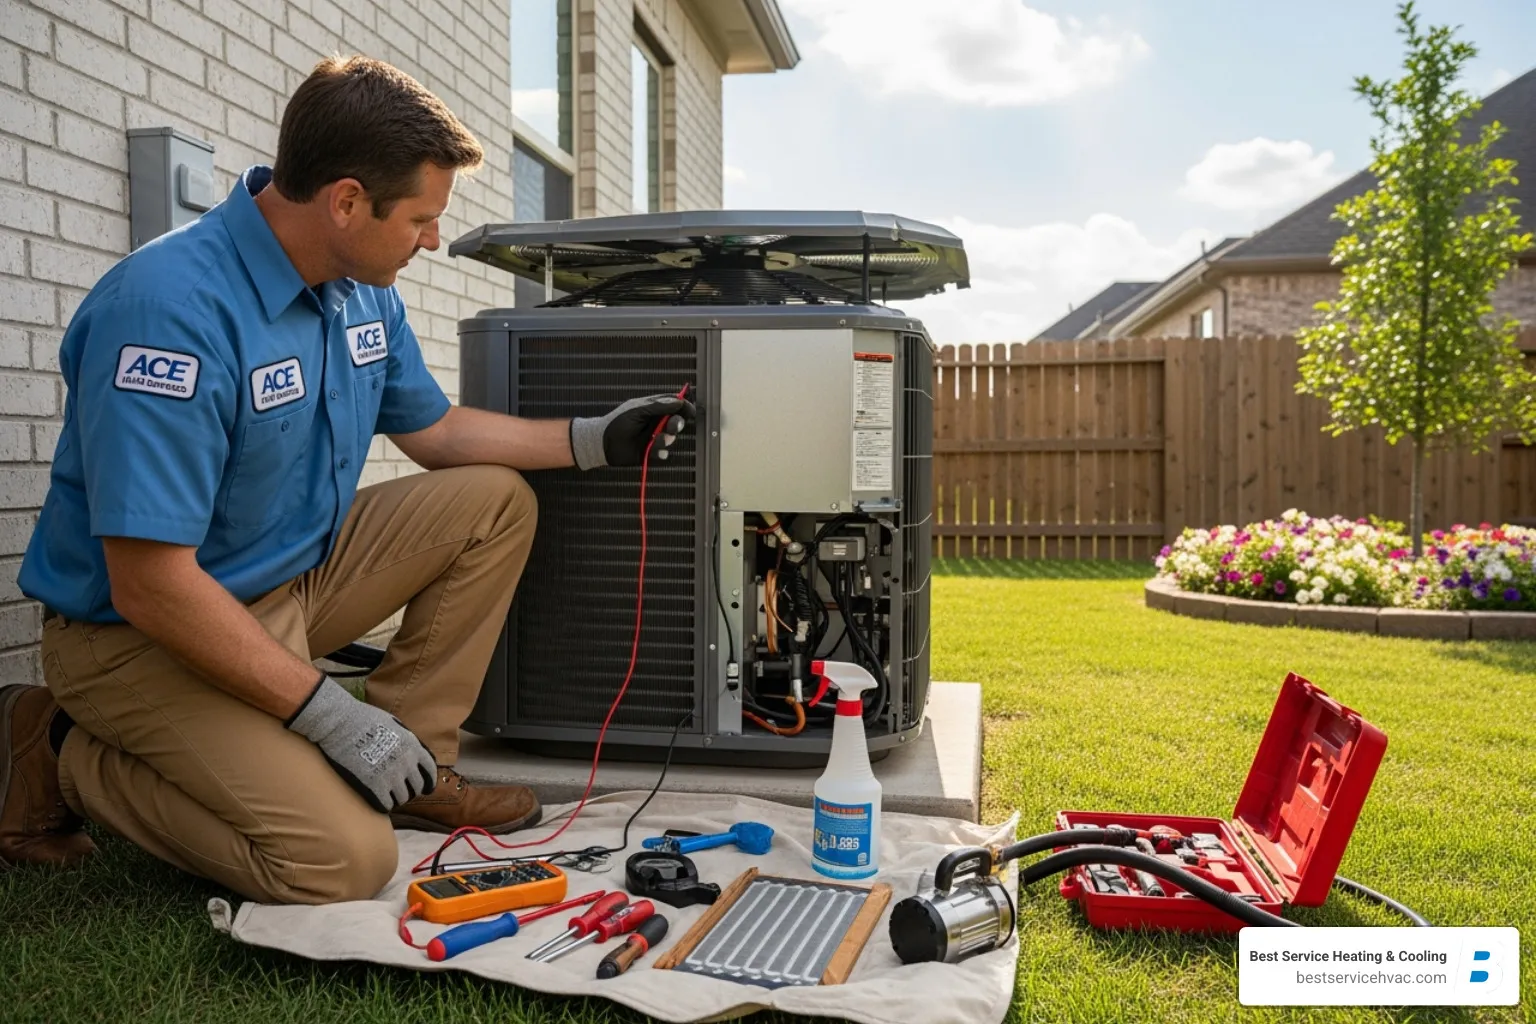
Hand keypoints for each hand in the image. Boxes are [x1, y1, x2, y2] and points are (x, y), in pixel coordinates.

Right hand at [286, 676, 436, 812]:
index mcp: (413, 746)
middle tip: (401, 792)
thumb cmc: (362, 719)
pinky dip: (383, 805)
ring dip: (396, 798)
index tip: (425, 789)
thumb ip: (405, 740)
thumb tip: (411, 751)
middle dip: (411, 790)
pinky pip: (386, 805)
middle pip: (418, 787)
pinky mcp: (374, 786)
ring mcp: (391, 775)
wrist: (340, 723)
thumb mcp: (393, 725)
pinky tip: (378, 801)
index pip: (430, 770)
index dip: (428, 781)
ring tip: (387, 796)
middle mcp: (406, 762)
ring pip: (402, 798)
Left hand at [569, 392, 696, 469]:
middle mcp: (656, 423)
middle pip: (676, 421)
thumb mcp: (637, 410)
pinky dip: (659, 452)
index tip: (689, 410)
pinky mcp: (651, 453)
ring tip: (654, 440)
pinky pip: (663, 454)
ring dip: (665, 439)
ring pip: (671, 438)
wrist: (602, 443)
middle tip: (672, 426)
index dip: (683, 406)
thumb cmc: (617, 422)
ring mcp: (654, 438)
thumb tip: (678, 401)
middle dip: (677, 424)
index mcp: (653, 409)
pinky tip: (651, 450)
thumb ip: (658, 406)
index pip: (673, 404)